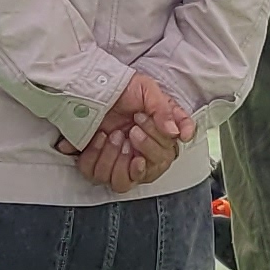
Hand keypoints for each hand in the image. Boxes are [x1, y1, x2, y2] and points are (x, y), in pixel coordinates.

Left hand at [62, 69, 193, 191]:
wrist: (94, 86)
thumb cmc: (123, 89)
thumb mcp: (148, 90)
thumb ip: (164, 110)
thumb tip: (176, 132)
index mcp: (157, 140)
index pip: (166, 157)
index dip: (157, 147)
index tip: (150, 130)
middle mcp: (139, 156)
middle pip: (148, 173)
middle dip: (142, 148)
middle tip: (132, 129)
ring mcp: (117, 163)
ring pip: (121, 183)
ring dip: (117, 159)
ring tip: (114, 136)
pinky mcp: (96, 165)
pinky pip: (97, 175)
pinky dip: (96, 157)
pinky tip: (99, 138)